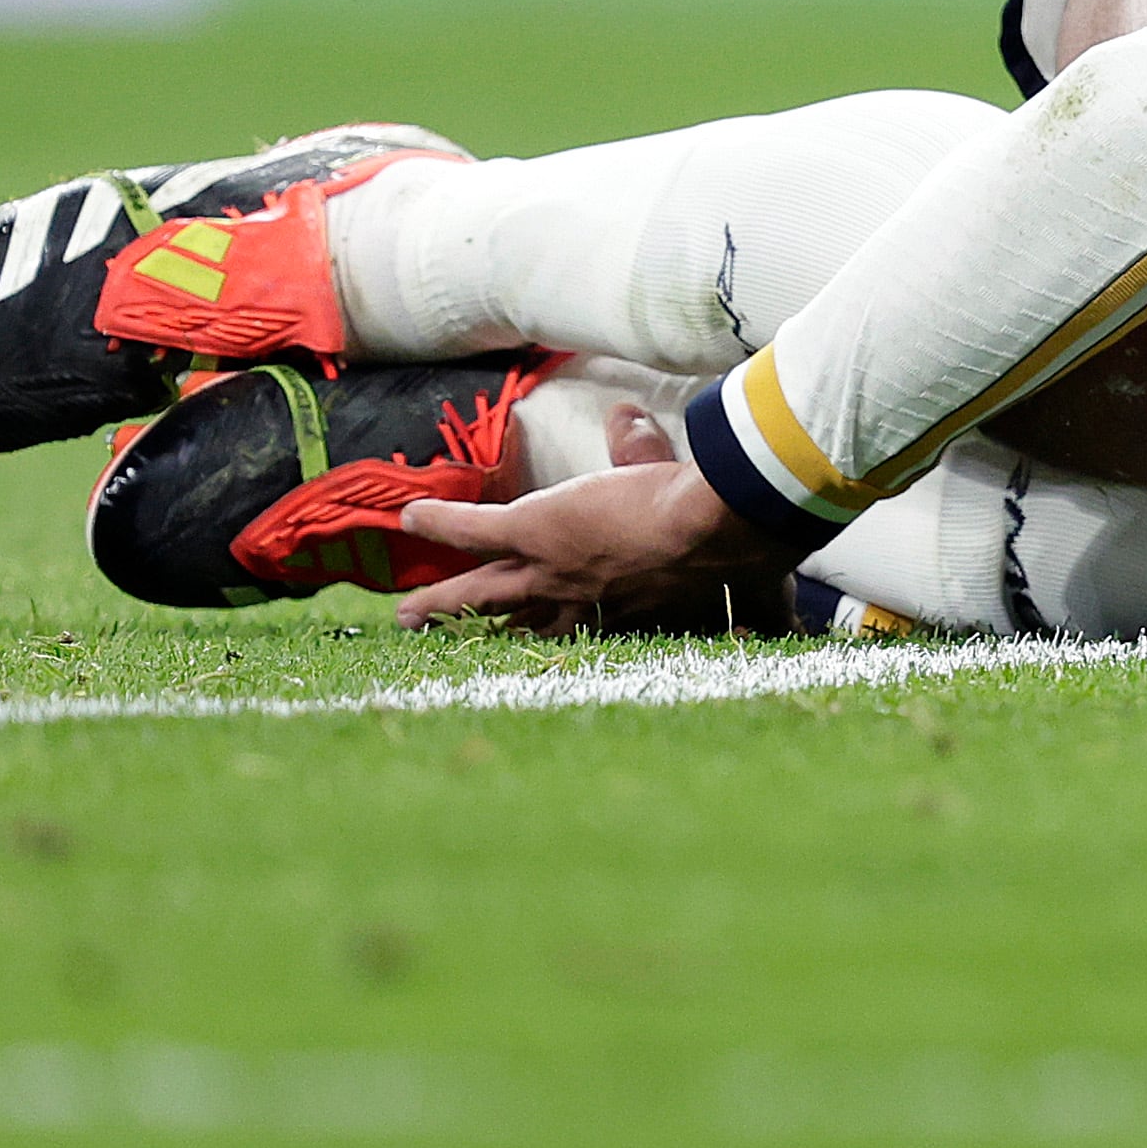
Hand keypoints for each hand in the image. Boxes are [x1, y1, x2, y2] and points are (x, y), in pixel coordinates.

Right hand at [393, 456, 795, 637]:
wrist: (718, 531)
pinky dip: (442, 525)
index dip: (573, 632)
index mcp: (629, 610)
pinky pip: (475, 531)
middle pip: (528, 624)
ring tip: (409, 618)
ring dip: (446, 603)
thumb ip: (737, 536)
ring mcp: (555, 570)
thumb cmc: (732, 540)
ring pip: (486, 592)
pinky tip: (410, 520)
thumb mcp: (714, 538)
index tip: (559, 636)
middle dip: (495, 637)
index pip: (592, 626)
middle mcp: (588, 602)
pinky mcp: (533, 533)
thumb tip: (733, 497)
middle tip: (460, 650)